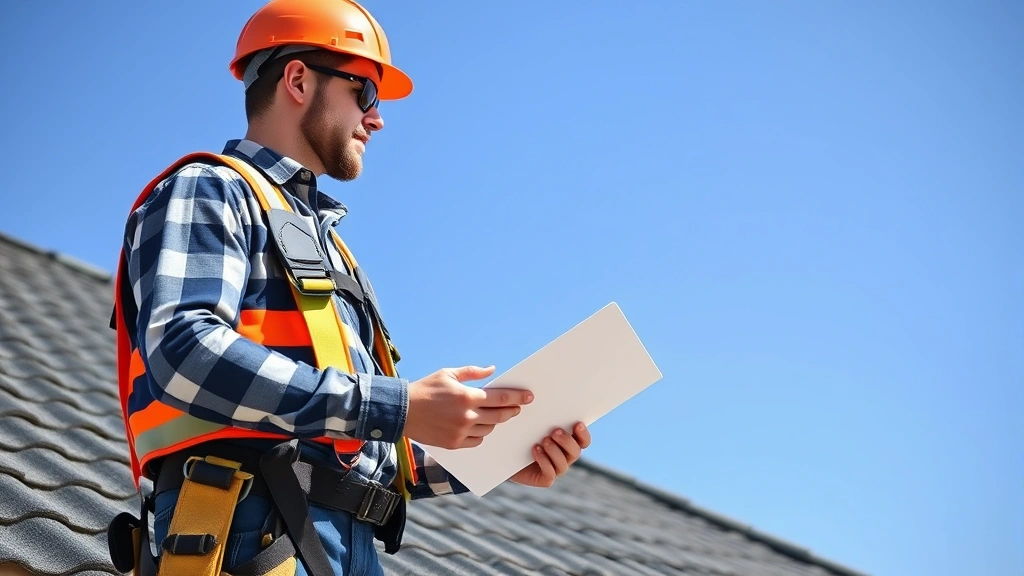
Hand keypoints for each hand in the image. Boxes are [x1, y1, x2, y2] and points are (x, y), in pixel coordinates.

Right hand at [403, 365, 532, 448]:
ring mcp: (461, 432)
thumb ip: (473, 372)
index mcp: (468, 397)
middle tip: (517, 409)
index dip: (517, 398)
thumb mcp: (448, 374)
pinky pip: (476, 441)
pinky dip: (480, 434)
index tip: (529, 397)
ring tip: (494, 416)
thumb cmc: (426, 389)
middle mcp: (467, 416)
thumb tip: (492, 370)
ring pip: (489, 429)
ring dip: (494, 422)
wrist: (402, 411)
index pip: (501, 399)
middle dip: (511, 411)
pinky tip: (480, 427)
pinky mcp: (454, 444)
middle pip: (499, 416)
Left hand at [510, 422, 591, 487]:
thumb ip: (544, 414)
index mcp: (568, 442)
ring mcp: (556, 469)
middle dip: (567, 441)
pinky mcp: (545, 479)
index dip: (583, 434)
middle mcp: (565, 457)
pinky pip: (550, 474)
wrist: (506, 454)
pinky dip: (544, 461)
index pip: (583, 441)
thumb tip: (545, 398)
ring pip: (563, 463)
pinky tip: (535, 450)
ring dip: (555, 451)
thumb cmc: (522, 434)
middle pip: (576, 451)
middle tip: (555, 431)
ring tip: (544, 440)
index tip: (577, 423)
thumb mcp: (532, 422)